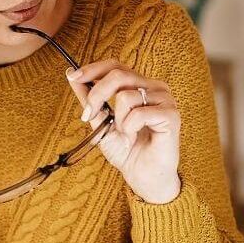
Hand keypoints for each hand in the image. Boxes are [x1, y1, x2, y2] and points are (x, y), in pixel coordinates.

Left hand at [67, 61, 180, 203]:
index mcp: (139, 85)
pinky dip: (130, 128)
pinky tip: (135, 137)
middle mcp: (154, 87)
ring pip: (127, 95)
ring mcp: (165, 99)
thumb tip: (72, 76)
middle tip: (89, 115)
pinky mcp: (171, 114)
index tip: (73, 76)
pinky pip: (139, 113)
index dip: (93, 69)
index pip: (116, 65)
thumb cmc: (127, 150)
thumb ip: (90, 99)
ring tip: (126, 134)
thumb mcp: (101, 122)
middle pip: (119, 74)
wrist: (143, 176)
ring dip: (118, 120)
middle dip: (96, 95)